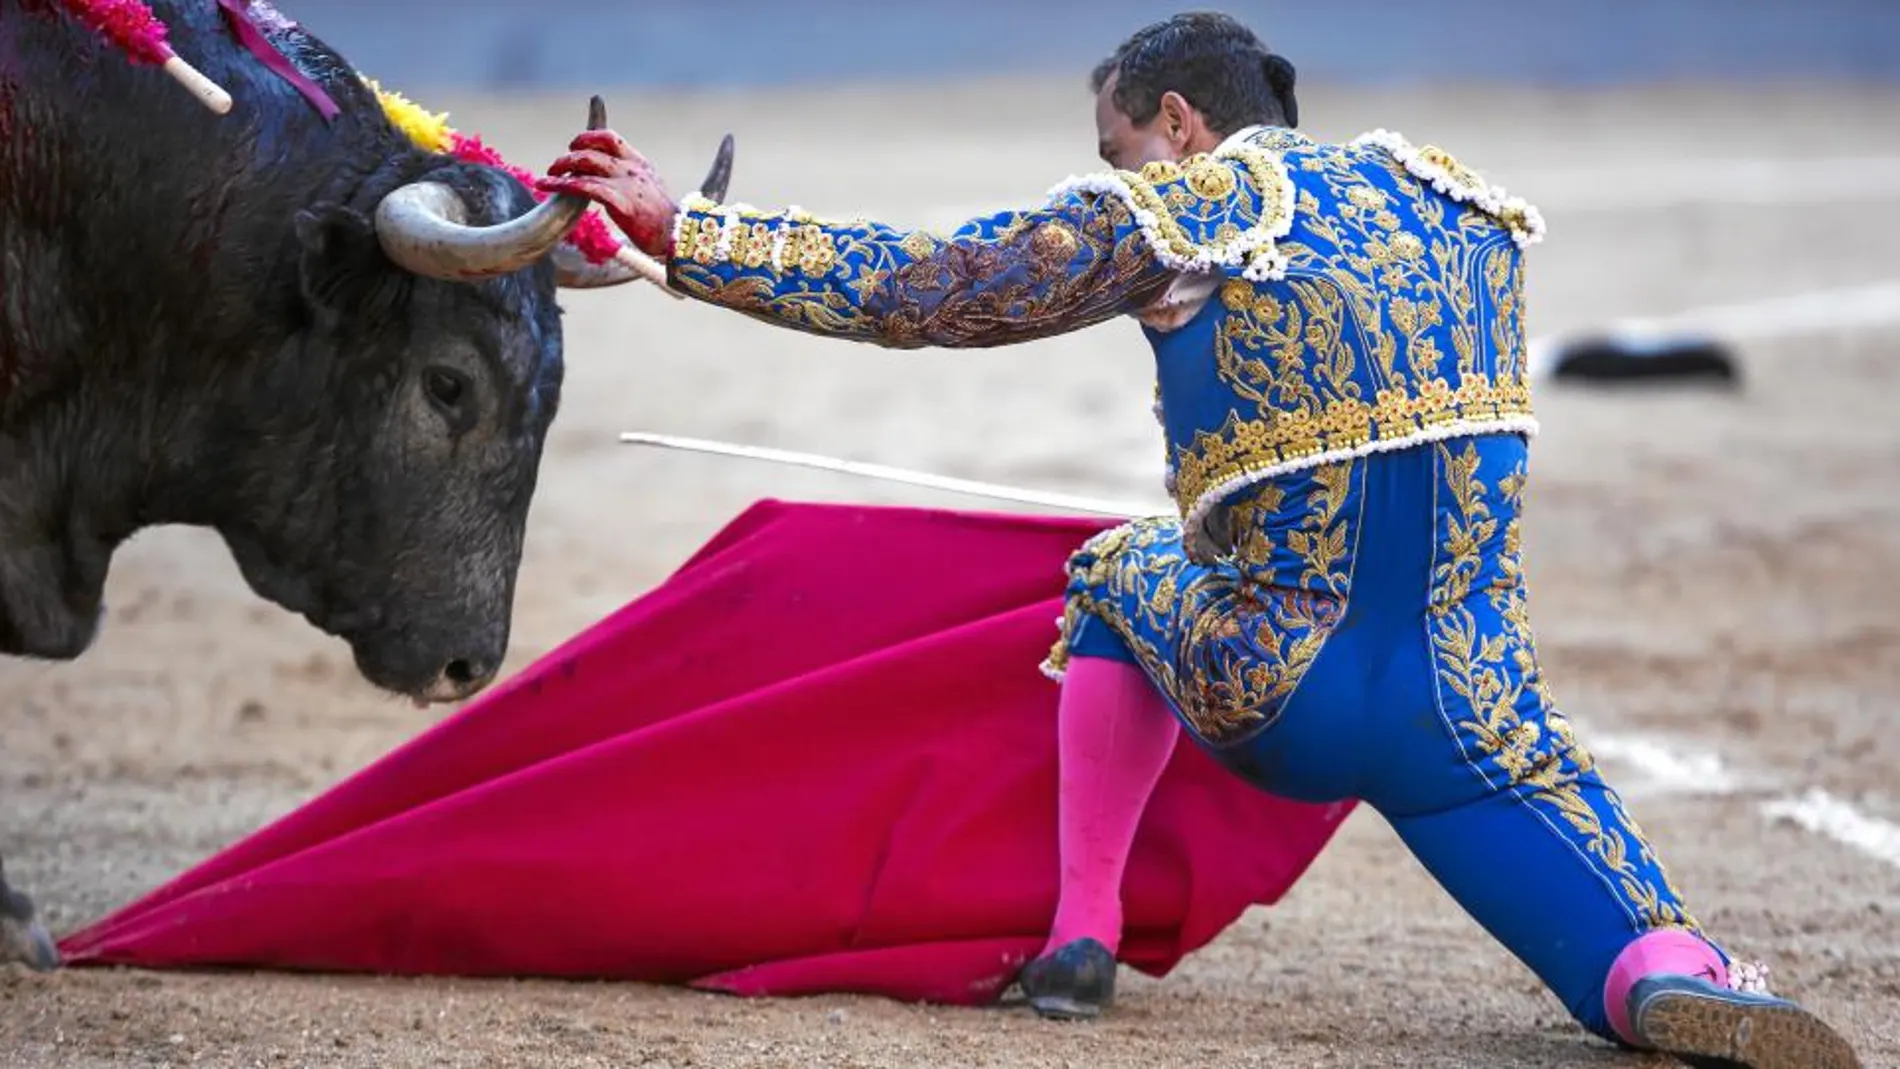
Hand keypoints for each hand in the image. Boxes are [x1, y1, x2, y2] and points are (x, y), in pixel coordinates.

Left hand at [538, 129, 679, 258]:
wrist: (679, 237)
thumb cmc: (663, 221)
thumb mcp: (650, 190)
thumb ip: (631, 180)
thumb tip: (611, 181)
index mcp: (639, 163)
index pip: (609, 138)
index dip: (588, 137)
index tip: (574, 144)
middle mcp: (632, 169)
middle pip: (592, 150)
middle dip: (569, 155)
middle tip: (555, 165)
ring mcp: (627, 184)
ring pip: (585, 164)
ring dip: (561, 168)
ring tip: (546, 176)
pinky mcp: (621, 203)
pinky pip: (585, 188)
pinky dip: (562, 185)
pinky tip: (547, 186)